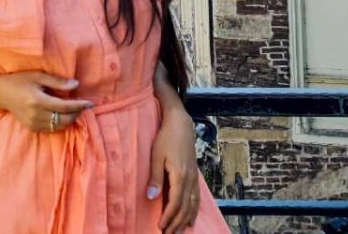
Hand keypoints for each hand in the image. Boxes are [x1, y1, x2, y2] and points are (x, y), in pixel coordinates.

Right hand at [0, 71, 93, 132]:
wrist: (1, 92)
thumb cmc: (20, 80)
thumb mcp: (38, 76)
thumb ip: (57, 81)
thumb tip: (76, 85)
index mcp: (38, 101)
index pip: (65, 107)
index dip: (79, 105)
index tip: (90, 102)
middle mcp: (36, 115)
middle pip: (64, 119)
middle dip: (76, 113)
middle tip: (83, 105)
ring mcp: (33, 124)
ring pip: (59, 126)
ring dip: (70, 119)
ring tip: (74, 109)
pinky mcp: (32, 128)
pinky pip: (52, 128)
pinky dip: (60, 122)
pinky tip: (61, 114)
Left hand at [147, 107, 200, 232]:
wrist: (181, 124)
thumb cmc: (166, 138)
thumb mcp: (156, 156)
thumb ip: (154, 177)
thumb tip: (150, 197)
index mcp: (180, 176)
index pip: (175, 203)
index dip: (168, 217)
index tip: (160, 227)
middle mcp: (190, 180)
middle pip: (185, 208)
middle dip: (177, 223)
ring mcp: (194, 178)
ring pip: (193, 205)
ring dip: (185, 219)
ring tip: (179, 231)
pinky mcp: (195, 175)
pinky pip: (197, 198)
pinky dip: (194, 210)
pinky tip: (191, 218)